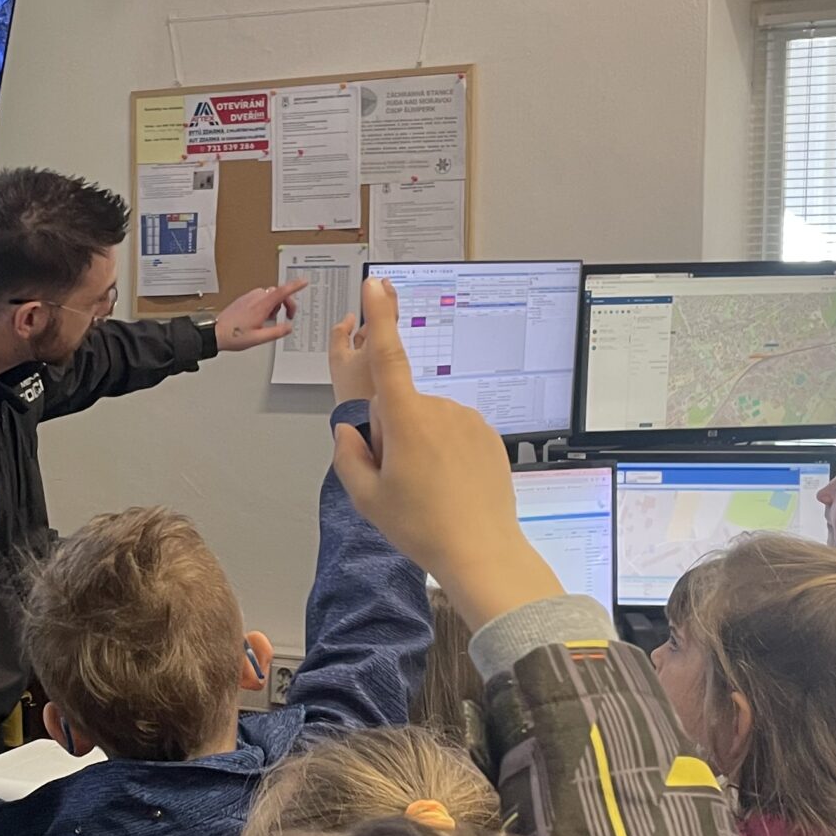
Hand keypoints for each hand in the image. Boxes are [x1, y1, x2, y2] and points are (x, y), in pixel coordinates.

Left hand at [213, 278, 303, 350]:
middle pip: (278, 293)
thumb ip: (276, 332)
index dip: (295, 286)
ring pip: (269, 295)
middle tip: (288, 317)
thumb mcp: (259, 338)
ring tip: (269, 320)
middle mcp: (255, 298)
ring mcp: (249, 297)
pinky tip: (260, 318)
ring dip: (274, 305)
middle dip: (286, 303)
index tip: (304, 282)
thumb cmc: (234, 335)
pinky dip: (266, 305)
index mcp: (261, 306)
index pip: (281, 292)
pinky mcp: (244, 299)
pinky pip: (260, 297)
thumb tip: (288, 327)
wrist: (215, 332)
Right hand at [330, 277, 561, 631]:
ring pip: (428, 421)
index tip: (376, 284)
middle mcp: (440, 410)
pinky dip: (445, 451)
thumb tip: (352, 429)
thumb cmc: (422, 527)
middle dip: (392, 433)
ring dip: (420, 444)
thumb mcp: (366, 497)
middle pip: (400, 406)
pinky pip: (453, 432)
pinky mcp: (487, 433)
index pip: (387, 356)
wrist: (481, 550)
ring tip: (428, 489)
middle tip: (399, 481)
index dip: (379, 317)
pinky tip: (449, 486)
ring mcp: (468, 419)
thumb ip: (348, 454)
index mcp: (407, 420)